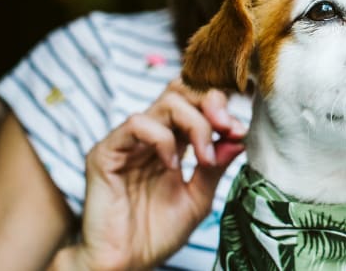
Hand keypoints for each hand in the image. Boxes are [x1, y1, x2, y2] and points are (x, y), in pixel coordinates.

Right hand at [61, 79, 246, 270]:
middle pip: (181, 91)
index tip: (239, 130)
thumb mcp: (198, 198)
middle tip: (228, 127)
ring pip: (165, 103)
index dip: (220, 107)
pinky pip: (137, 124)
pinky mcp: (106, 152)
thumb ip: (216, 166)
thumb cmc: (157, 233)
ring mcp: (127, 141)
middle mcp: (150, 135)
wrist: (126, 263)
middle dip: (210, 102)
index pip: (194, 101)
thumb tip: (239, 135)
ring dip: (195, 124)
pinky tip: (173, 165)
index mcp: (173, 142)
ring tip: (204, 157)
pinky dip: (163, 138)